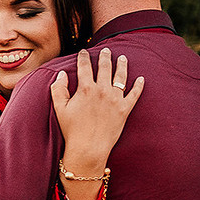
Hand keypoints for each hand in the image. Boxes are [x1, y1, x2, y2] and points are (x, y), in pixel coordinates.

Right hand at [50, 48, 144, 170]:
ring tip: (122, 58)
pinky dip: (139, 86)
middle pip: (105, 67)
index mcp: (86, 88)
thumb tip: (62, 74)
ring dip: (122, 65)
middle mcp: (102, 90)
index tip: (84, 52)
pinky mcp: (125, 109)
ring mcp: (116, 99)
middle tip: (106, 50)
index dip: (83, 57)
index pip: (85, 66)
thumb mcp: (59, 108)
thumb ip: (58, 89)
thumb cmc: (71, 130)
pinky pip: (135, 94)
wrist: (88, 149)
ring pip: (121, 77)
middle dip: (105, 57)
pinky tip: (141, 79)